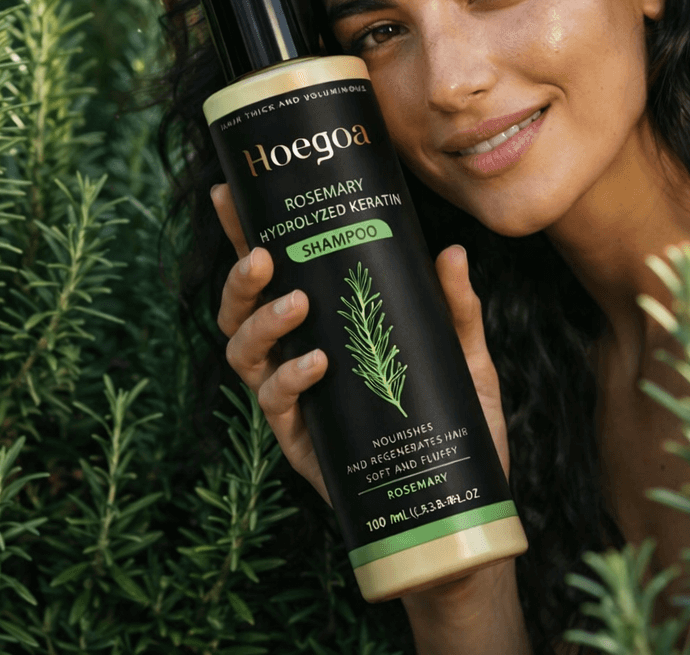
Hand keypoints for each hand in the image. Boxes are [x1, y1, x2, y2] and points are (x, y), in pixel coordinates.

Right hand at [210, 183, 510, 505]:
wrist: (457, 496)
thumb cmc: (453, 417)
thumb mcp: (462, 355)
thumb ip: (455, 307)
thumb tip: (451, 251)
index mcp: (323, 326)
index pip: (276, 273)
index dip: (245, 234)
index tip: (227, 192)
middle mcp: (296, 356)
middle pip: (241, 311)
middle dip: (241, 279)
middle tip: (265, 256)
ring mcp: (294, 400)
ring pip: (242, 354)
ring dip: (260, 323)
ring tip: (298, 304)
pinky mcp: (300, 440)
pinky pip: (274, 404)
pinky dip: (289, 377)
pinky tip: (315, 362)